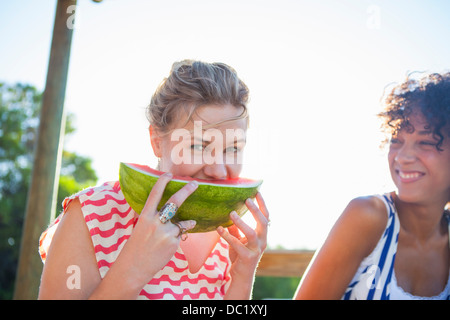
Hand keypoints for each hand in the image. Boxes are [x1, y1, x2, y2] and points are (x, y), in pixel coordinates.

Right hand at [116, 172, 197, 287]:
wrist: (132, 268)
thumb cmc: (135, 247)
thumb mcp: (140, 228)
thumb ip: (153, 218)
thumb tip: (170, 211)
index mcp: (144, 216)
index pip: (155, 194)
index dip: (162, 182)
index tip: (169, 174)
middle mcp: (155, 222)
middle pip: (174, 202)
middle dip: (186, 191)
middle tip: (195, 184)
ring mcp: (165, 232)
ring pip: (180, 224)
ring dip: (180, 227)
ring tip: (164, 239)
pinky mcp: (173, 243)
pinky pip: (180, 236)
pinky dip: (176, 239)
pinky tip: (164, 248)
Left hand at [217, 192, 268, 278]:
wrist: (241, 276)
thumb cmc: (240, 255)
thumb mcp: (238, 239)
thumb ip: (235, 228)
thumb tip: (229, 212)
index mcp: (262, 235)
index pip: (266, 217)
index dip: (262, 204)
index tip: (257, 192)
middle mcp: (262, 241)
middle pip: (263, 222)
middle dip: (255, 210)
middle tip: (246, 199)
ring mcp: (256, 250)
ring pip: (251, 233)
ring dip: (241, 222)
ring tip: (231, 213)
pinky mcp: (247, 257)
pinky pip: (237, 244)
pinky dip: (227, 236)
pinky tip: (219, 229)